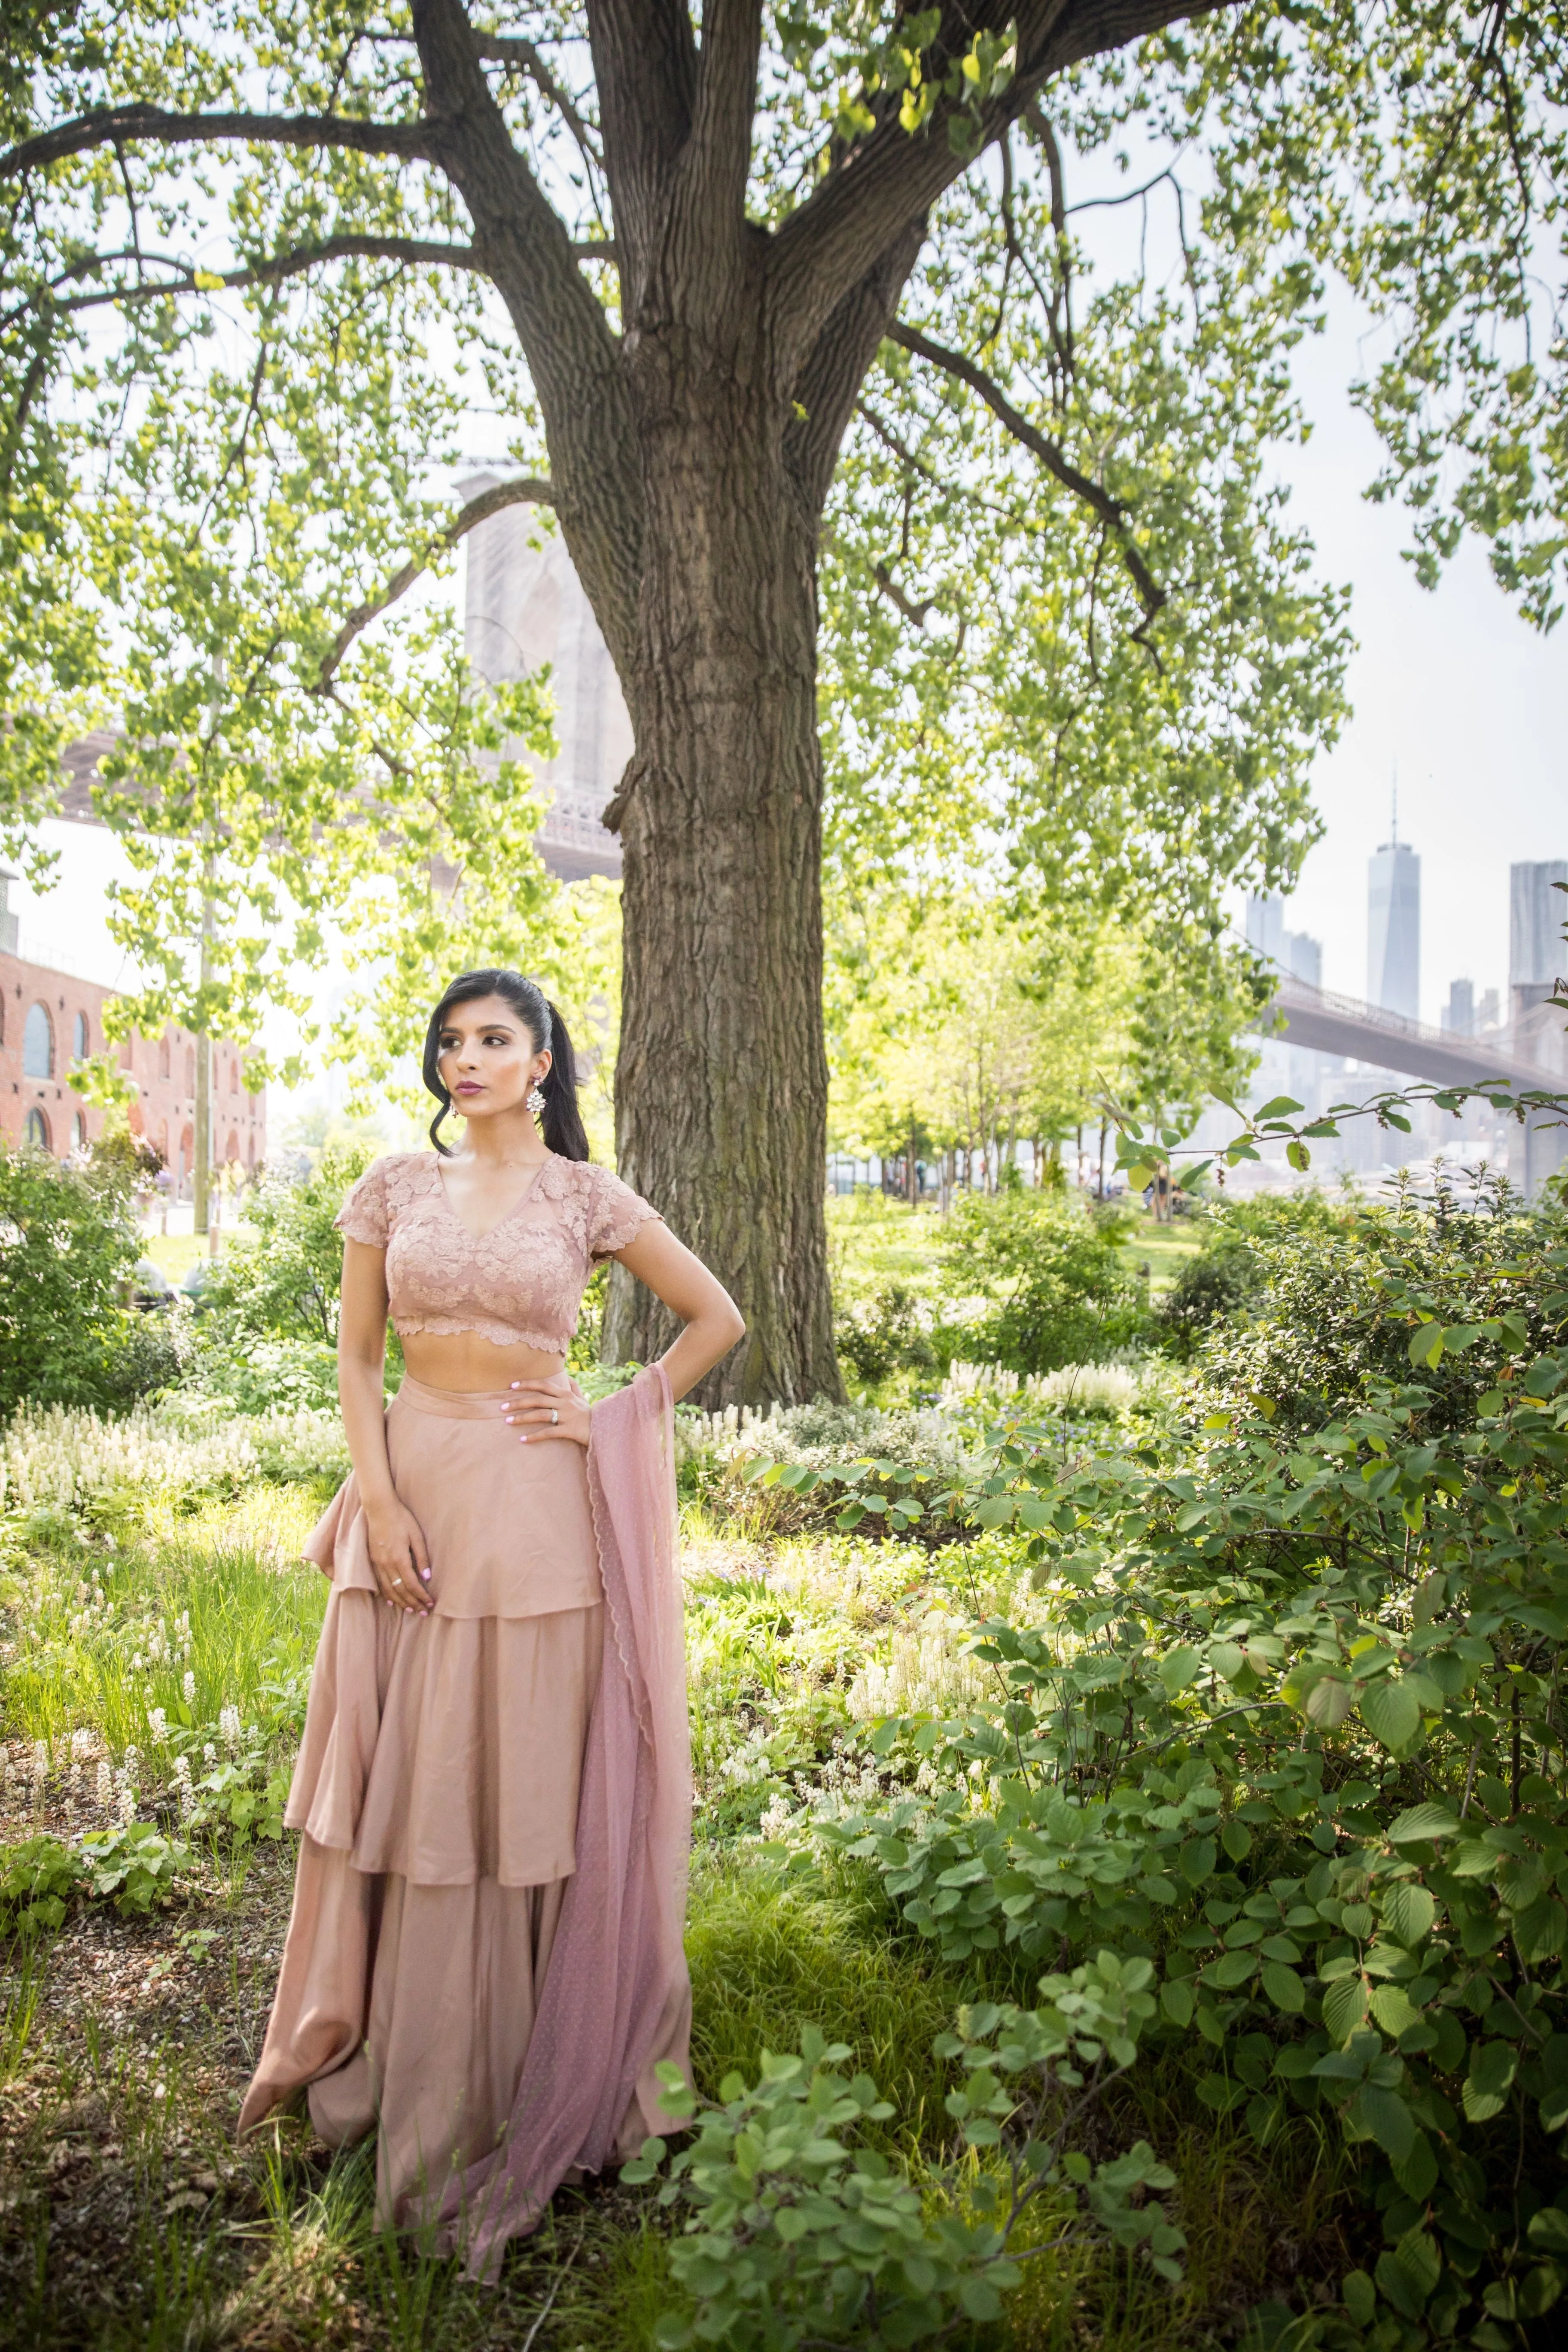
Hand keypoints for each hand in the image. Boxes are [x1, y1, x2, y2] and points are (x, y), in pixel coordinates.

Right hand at [362, 1496, 432, 1613]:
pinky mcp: (372, 1560)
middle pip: (400, 1590)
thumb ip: (422, 1557)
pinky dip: (386, 1594)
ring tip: (410, 1610)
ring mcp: (377, 1563)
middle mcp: (386, 1564)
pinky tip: (391, 1601)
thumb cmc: (402, 1519)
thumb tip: (427, 1578)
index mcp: (399, 1558)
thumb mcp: (417, 1536)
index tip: (430, 1603)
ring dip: (400, 1601)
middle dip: (413, 1603)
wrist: (379, 1508)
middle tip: (423, 1612)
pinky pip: (379, 1583)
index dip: (421, 1596)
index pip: (412, 1584)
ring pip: (389, 1589)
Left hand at [502, 1368, 591, 1447]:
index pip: (543, 1385)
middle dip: (518, 1402)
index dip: (527, 1384)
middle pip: (537, 1399)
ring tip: (508, 1421)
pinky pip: (548, 1433)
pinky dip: (534, 1436)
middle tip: (502, 1407)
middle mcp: (565, 1402)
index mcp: (566, 1394)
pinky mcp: (568, 1430)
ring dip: (522, 1418)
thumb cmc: (590, 1415)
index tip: (512, 1385)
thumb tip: (567, 1378)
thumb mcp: (582, 1399)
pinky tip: (523, 1440)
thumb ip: (574, 1388)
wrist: (605, 1429)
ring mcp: (567, 1416)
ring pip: (540, 1414)